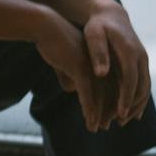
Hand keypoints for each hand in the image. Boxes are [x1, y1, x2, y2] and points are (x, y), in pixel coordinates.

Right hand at [34, 12, 116, 132]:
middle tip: (104, 126)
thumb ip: (69, 75)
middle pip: (110, 93)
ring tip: (96, 128)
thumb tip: (70, 90)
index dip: (108, 103)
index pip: (110, 86)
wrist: (45, 27)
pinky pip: (88, 95)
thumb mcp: (64, 61)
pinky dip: (90, 110)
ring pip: (101, 97)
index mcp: (101, 61)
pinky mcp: (81, 70)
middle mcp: (101, 64)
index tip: (105, 116)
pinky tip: (90, 121)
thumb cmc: (52, 43)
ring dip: (99, 115)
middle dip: (107, 112)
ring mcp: (92, 67)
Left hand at [82, 6, 151, 126]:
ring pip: (146, 88)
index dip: (126, 97)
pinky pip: (144, 84)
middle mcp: (141, 57)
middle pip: (142, 87)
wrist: (111, 15)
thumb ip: (97, 53)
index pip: (131, 79)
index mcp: (129, 51)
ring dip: (137, 105)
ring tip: (122, 121)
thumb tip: (102, 73)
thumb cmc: (97, 26)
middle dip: (132, 106)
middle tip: (119, 122)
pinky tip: (130, 112)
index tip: (120, 113)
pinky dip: (139, 99)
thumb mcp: (93, 35)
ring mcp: (143, 61)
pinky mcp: (141, 64)